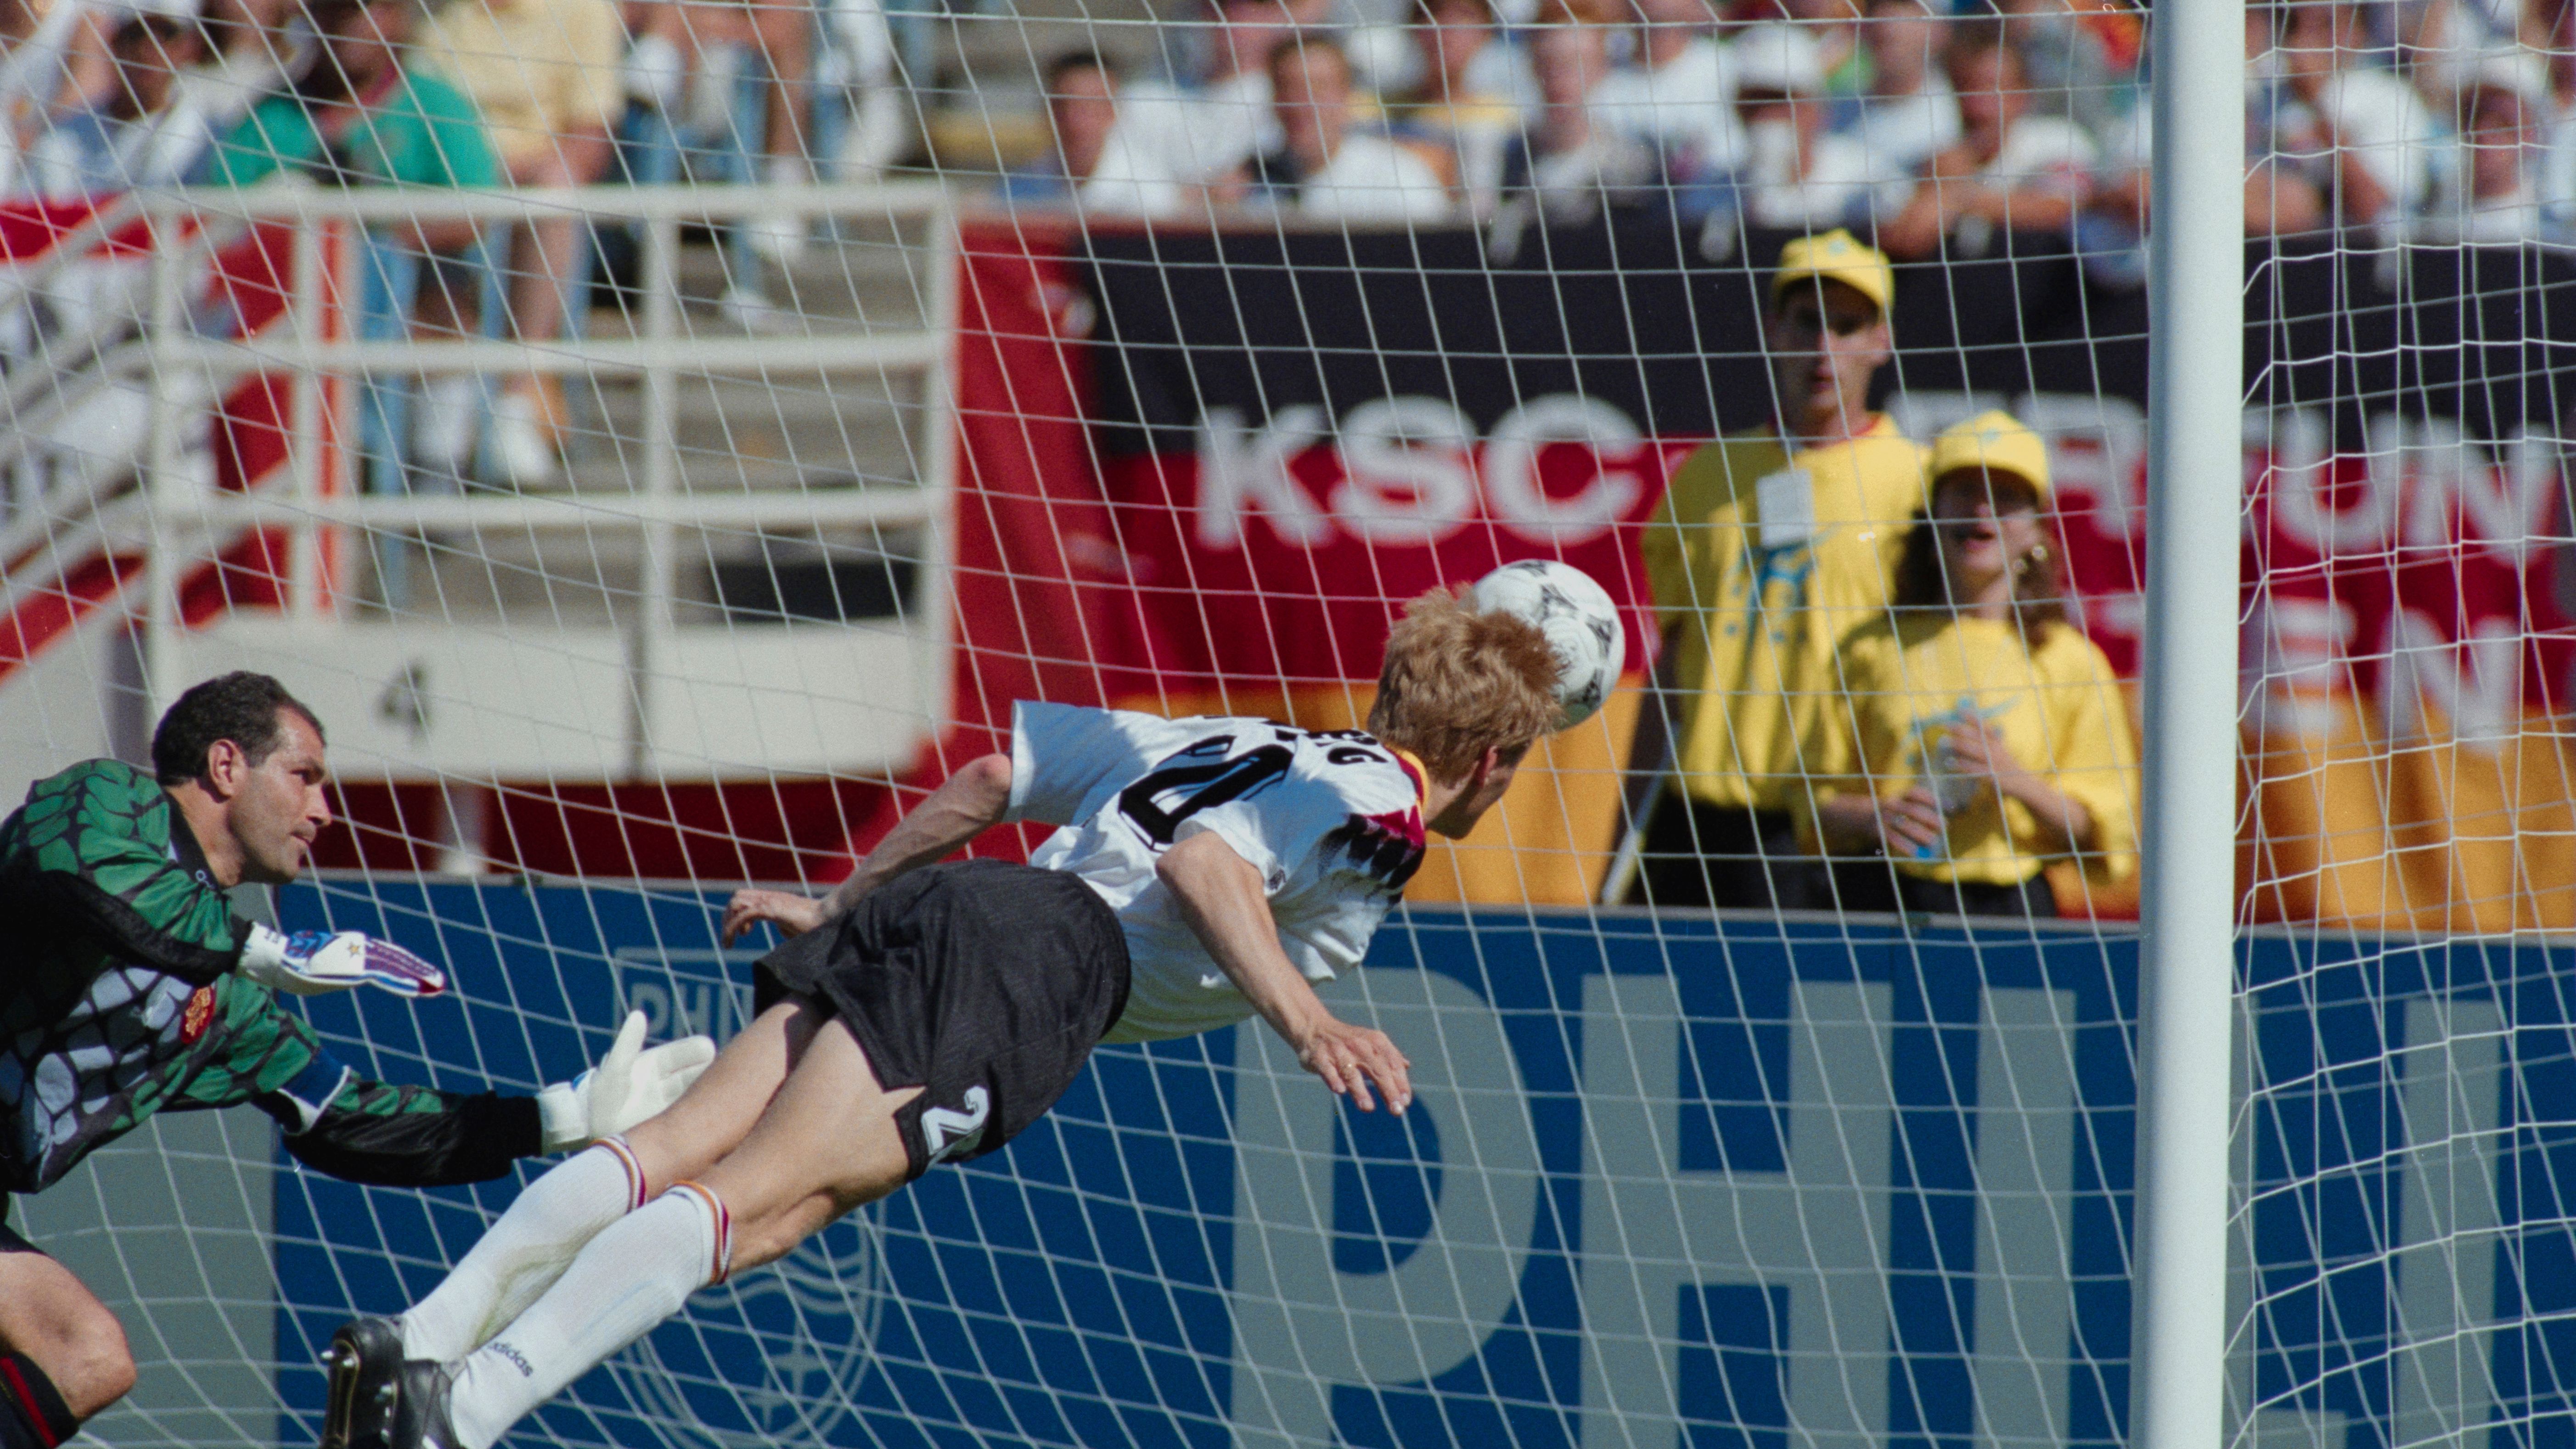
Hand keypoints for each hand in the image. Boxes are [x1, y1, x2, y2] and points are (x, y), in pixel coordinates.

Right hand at [240, 925, 446, 996]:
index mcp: (356, 949)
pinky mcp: (356, 969)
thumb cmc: (295, 963)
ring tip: (437, 985)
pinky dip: (404, 983)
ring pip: (397, 968)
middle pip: (397, 960)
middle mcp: (362, 949)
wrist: (280, 960)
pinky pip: (386, 977)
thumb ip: (338, 968)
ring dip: (418, 978)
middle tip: (439, 981)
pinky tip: (419, 990)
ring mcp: (360, 958)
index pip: (388, 957)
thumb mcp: (324, 966)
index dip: (406, 964)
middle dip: (419, 971)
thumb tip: (335, 970)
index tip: (422, 973)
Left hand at [537, 1010, 718, 1150]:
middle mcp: (666, 1082)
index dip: (697, 1050)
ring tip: (722, 1095)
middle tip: (723, 1073)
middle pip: (697, 1073)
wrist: (591, 1133)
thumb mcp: (614, 1070)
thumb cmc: (600, 1098)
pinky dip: (704, 1115)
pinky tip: (713, 1116)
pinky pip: (693, 1117)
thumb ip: (627, 1044)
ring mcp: (670, 1104)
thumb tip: (638, 1014)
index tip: (709, 1050)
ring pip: (698, 1094)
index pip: (685, 1053)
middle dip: (710, 1072)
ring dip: (710, 1094)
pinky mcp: (672, 1126)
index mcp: (655, 1064)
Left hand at [721, 889, 827, 944]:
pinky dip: (733, 928)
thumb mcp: (792, 925)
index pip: (745, 896)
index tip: (744, 933)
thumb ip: (782, 925)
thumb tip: (778, 931)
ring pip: (736, 902)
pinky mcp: (771, 909)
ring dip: (729, 922)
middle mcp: (769, 896)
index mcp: (773, 898)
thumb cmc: (815, 925)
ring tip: (731, 940)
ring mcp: (769, 901)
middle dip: (728, 917)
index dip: (738, 913)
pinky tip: (734, 941)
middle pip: (737, 897)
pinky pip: (744, 915)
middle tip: (732, 938)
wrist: (828, 917)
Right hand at [1291, 1012, 1412, 1113]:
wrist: (1315, 1027)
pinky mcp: (1320, 1058)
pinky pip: (1327, 1070)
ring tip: (1368, 1107)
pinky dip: (1334, 1079)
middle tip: (1397, 1110)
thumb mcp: (1371, 1042)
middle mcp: (1359, 1045)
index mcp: (1375, 1042)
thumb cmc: (1348, 1041)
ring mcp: (1338, 1052)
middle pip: (1378, 1070)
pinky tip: (1340, 1091)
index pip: (1393, 1064)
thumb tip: (1407, 1066)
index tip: (1405, 1101)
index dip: (1401, 1083)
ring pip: (1351, 1073)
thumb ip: (1388, 1055)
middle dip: (1388, 1090)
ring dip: (1360, 1090)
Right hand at [1874, 787, 1948, 857]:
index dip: (1931, 799)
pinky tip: (1916, 853)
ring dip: (1920, 834)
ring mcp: (1884, 818)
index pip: (1915, 794)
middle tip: (1944, 826)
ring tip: (1933, 841)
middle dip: (1930, 819)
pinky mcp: (1878, 831)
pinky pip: (1893, 839)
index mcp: (1899, 796)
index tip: (1947, 807)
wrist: (1861, 816)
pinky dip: (1905, 846)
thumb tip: (1948, 813)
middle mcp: (1891, 805)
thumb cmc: (1892, 813)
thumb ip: (1922, 808)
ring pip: (1904, 825)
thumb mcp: (1903, 805)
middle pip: (1913, 810)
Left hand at [1941, 721, 2031, 801]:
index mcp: (1997, 743)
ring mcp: (1993, 762)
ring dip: (1958, 744)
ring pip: (1974, 750)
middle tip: (1944, 724)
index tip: (1960, 711)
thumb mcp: (2000, 751)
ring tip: (1943, 740)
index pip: (1985, 727)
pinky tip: (1950, 762)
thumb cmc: (2007, 766)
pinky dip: (1962, 765)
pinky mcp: (1991, 775)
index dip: (1973, 718)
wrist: (2023, 783)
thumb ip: (1989, 742)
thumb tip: (1970, 732)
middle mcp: (1995, 750)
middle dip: (1960, 729)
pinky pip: (1974, 768)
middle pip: (1976, 736)